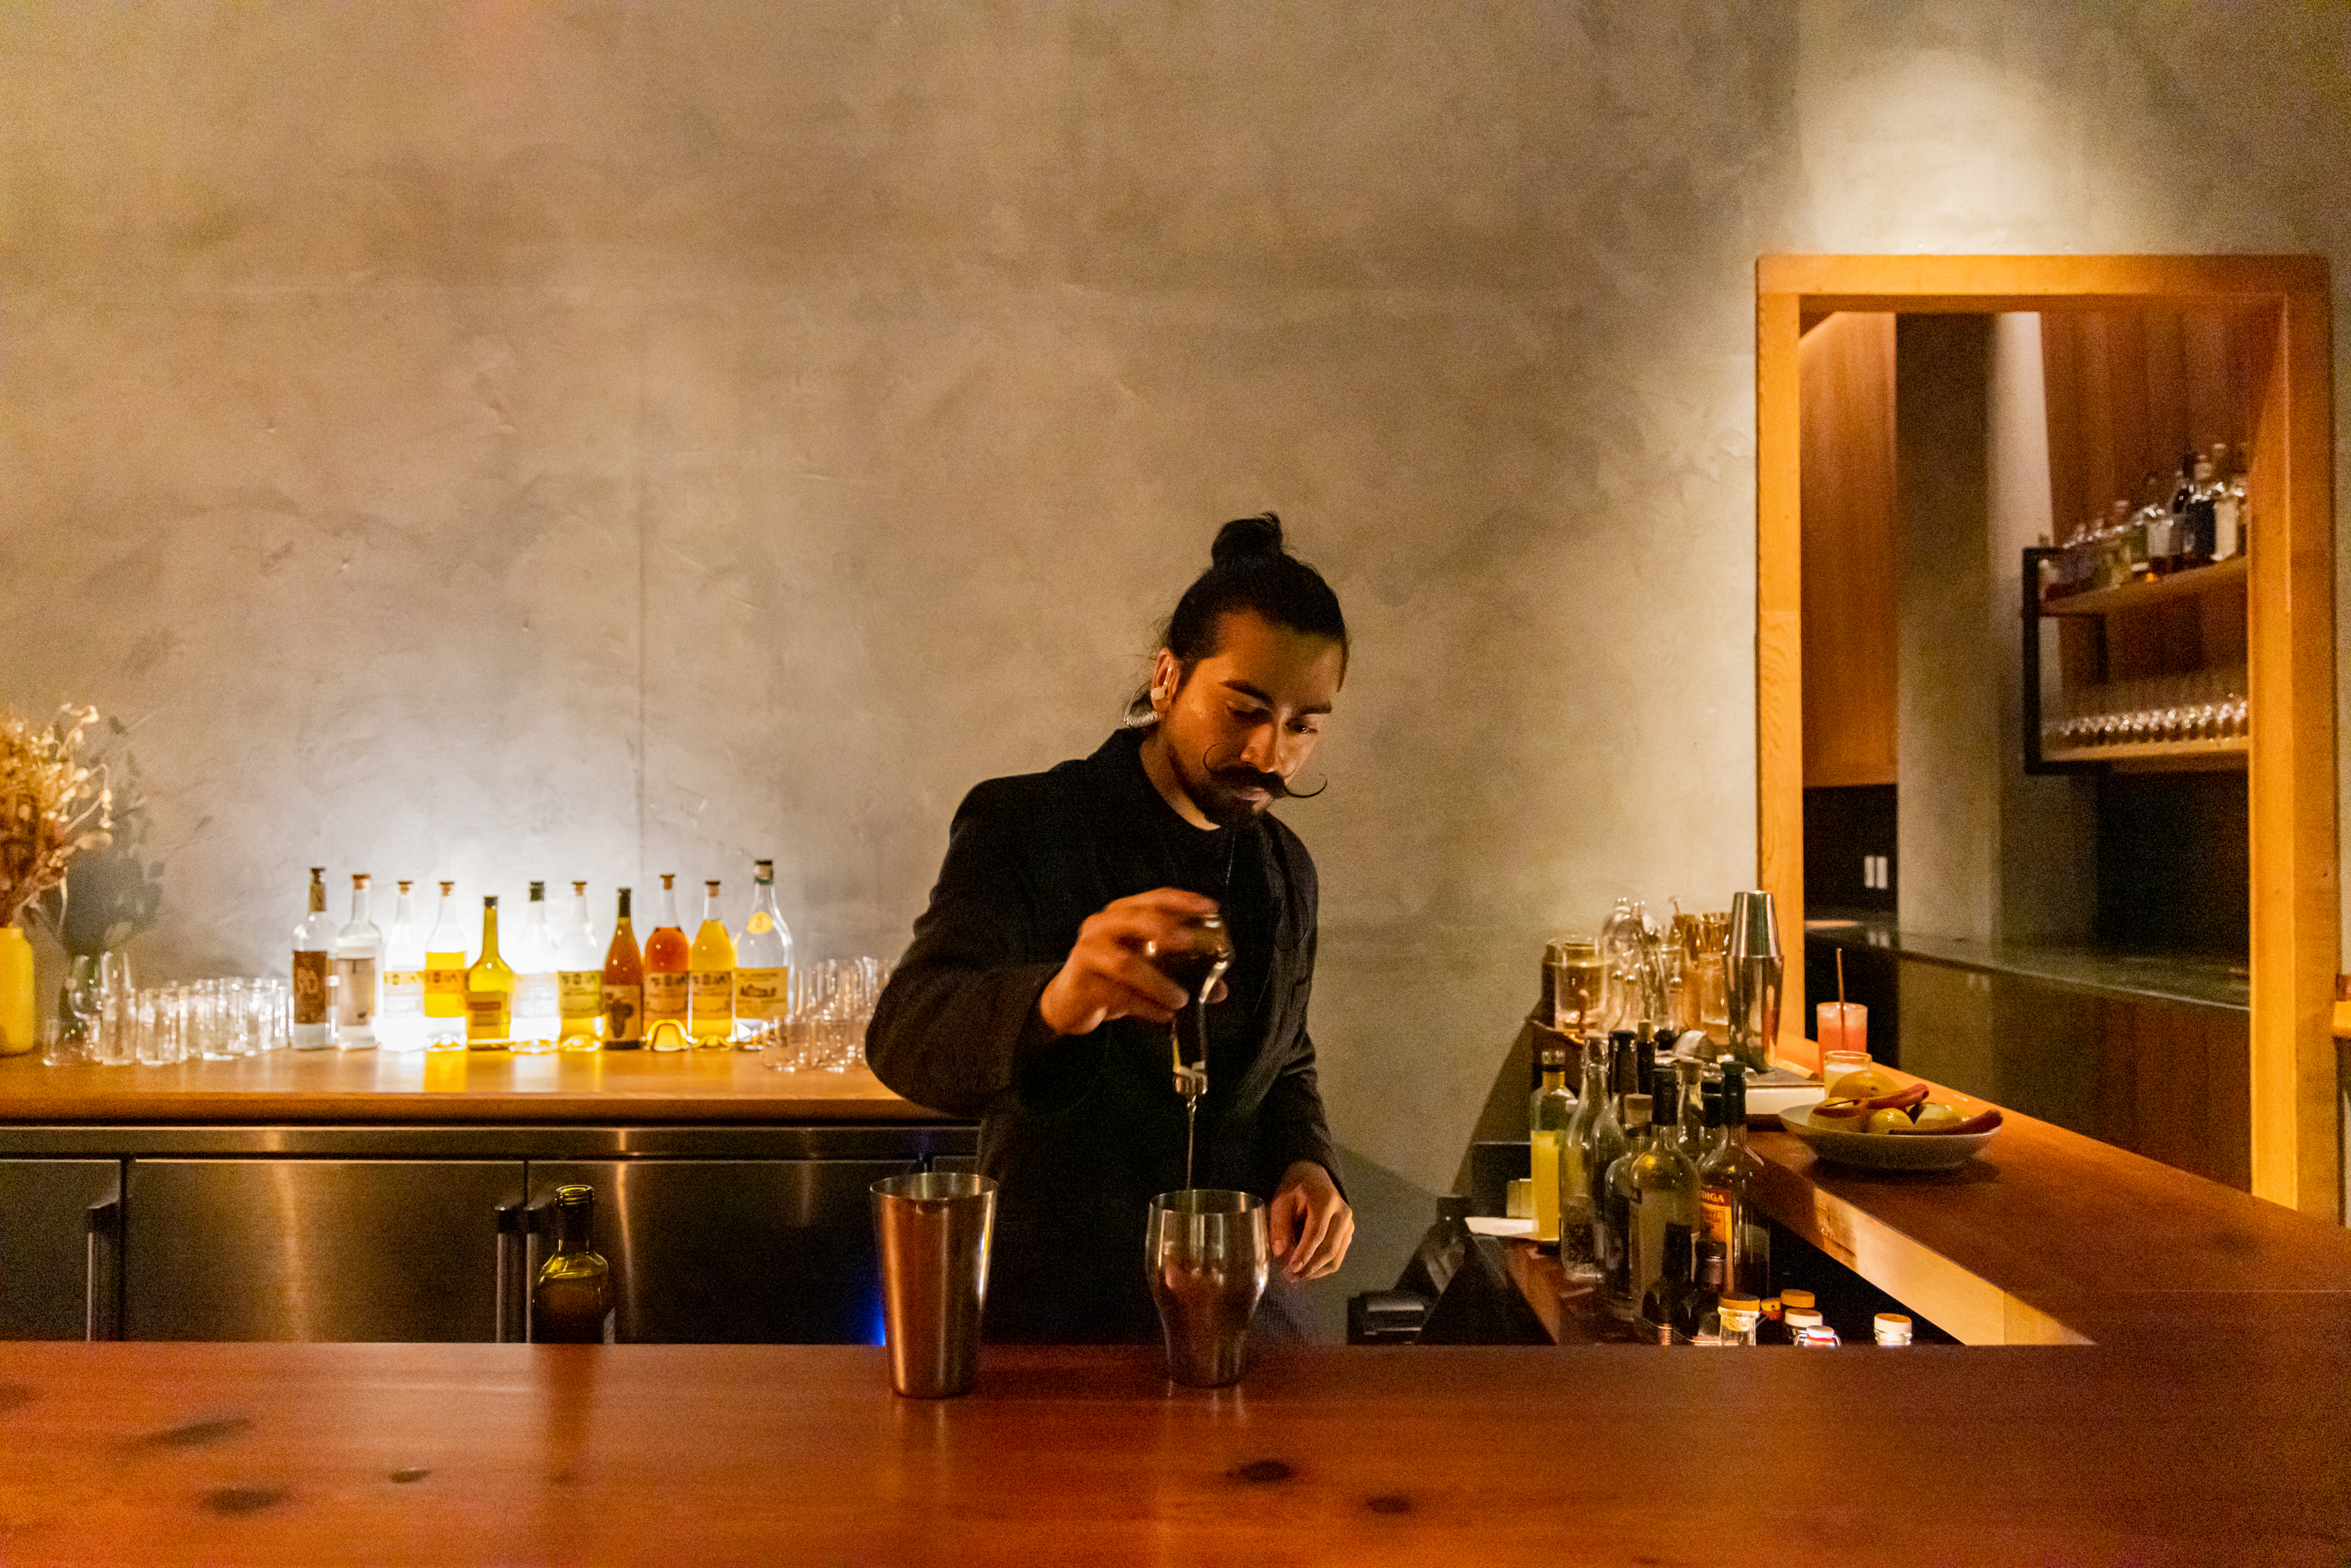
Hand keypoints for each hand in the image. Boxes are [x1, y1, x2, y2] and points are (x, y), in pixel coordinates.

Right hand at [1037, 888, 1227, 1036]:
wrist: (1070, 1002)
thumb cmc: (1114, 978)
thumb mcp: (1148, 969)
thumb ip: (1182, 973)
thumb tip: (1220, 989)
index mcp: (1123, 913)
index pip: (1155, 898)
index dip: (1183, 901)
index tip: (1210, 908)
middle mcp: (1103, 925)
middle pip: (1136, 918)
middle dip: (1166, 929)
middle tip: (1191, 944)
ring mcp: (1088, 950)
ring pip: (1125, 962)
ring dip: (1158, 982)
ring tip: (1181, 1000)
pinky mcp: (1082, 980)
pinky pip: (1118, 994)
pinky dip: (1146, 1007)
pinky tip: (1164, 1016)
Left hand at [1267, 1160, 1352, 1280]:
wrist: (1315, 1176)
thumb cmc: (1296, 1187)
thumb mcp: (1281, 1199)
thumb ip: (1279, 1223)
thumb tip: (1280, 1252)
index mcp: (1326, 1200)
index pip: (1317, 1233)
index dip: (1304, 1253)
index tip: (1291, 1268)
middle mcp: (1343, 1213)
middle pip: (1329, 1248)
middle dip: (1309, 1267)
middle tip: (1290, 1277)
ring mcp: (1348, 1224)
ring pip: (1336, 1257)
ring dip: (1316, 1271)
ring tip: (1296, 1277)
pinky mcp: (1348, 1233)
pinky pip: (1338, 1256)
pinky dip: (1322, 1267)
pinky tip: (1307, 1270)